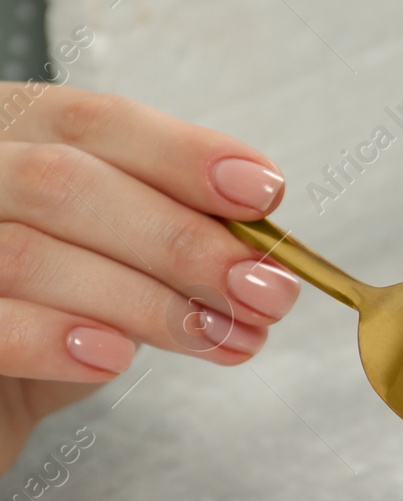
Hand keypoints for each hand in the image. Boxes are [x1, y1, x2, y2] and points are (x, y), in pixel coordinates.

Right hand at [0, 85, 299, 472]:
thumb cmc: (51, 321)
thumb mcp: (118, 266)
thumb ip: (170, 240)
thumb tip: (260, 251)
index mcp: (12, 139)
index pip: (92, 123)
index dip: (182, 155)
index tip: (263, 194)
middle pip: (64, 183)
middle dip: (181, 240)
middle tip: (263, 291)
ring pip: (30, 254)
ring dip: (146, 302)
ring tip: (218, 338)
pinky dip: (58, 340)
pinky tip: (115, 359)